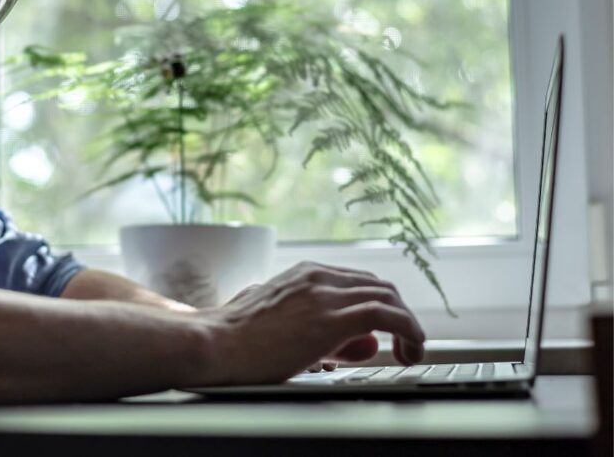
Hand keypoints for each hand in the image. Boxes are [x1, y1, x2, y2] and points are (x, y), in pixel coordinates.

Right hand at [199, 261, 424, 385]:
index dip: (377, 305)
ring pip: (387, 296)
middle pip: (378, 285)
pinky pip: (387, 316)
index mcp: (302, 274)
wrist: (213, 344)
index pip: (357, 281)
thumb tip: (353, 341)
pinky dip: (408, 331)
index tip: (383, 330)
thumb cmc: (233, 339)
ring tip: (410, 349)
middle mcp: (317, 277)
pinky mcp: (332, 320)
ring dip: (407, 324)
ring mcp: (325, 296)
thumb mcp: (274, 323)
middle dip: (397, 313)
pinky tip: (409, 350)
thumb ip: (309, 324)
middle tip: (403, 341)